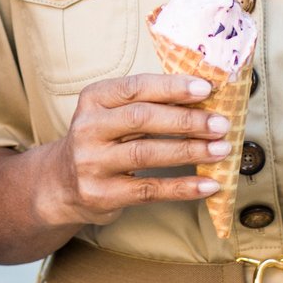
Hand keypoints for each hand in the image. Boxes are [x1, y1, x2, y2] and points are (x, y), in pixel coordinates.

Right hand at [35, 73, 231, 228]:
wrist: (61, 183)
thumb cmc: (102, 140)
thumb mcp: (112, 113)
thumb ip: (147, 104)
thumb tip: (203, 97)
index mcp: (94, 99)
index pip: (135, 87)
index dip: (171, 87)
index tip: (206, 89)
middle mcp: (88, 128)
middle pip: (141, 119)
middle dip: (186, 120)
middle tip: (220, 123)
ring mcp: (92, 163)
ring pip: (146, 154)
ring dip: (189, 151)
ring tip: (221, 150)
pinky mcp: (102, 194)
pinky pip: (149, 190)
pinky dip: (183, 187)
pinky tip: (208, 184)